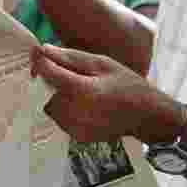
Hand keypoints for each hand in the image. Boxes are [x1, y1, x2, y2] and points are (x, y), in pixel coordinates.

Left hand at [33, 44, 178, 143]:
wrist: (146, 116)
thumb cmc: (127, 84)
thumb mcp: (102, 63)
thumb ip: (71, 57)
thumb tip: (42, 49)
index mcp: (82, 90)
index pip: (48, 73)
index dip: (41, 62)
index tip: (39, 55)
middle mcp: (75, 112)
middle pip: (47, 92)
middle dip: (54, 83)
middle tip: (74, 77)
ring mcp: (76, 128)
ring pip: (52, 107)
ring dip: (60, 98)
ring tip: (83, 93)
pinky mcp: (78, 137)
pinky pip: (61, 120)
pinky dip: (68, 111)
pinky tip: (86, 107)